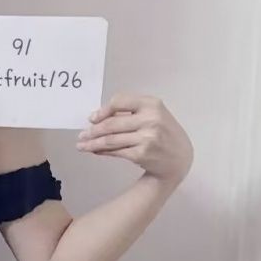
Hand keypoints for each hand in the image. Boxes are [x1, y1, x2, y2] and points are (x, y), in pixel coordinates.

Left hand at [76, 93, 193, 185]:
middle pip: (112, 124)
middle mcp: (150, 119)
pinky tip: (94, 151)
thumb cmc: (163, 134)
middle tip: (81, 135)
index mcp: (152, 104)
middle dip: (92, 130)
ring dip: (93, 143)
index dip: (103, 111)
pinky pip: (116, 152)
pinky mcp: (141, 154)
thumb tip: (100, 118)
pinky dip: (102, 152)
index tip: (92, 118)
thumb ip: (131, 113)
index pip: (120, 102)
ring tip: (82, 145)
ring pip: (111, 139)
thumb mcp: (154, 115)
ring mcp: (146, 138)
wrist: (179, 159)